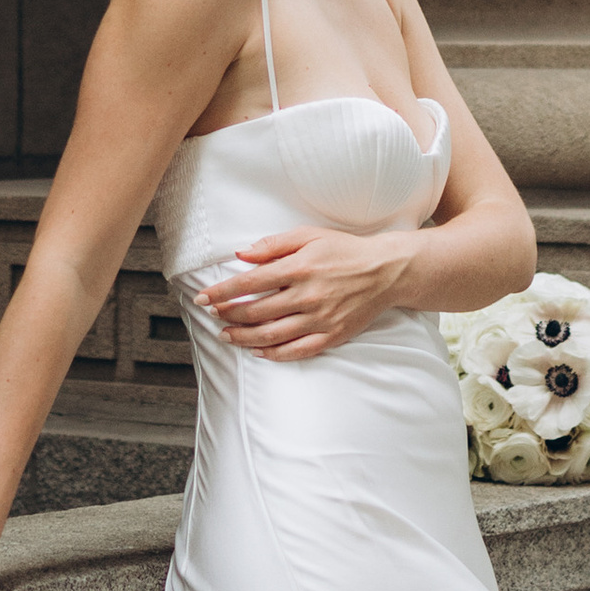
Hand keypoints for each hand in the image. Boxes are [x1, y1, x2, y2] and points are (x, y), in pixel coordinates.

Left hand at [205, 226, 417, 360]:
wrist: (386, 271)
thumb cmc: (344, 250)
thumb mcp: (309, 236)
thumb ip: (274, 245)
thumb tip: (241, 254)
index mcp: (299, 268)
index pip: (250, 282)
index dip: (222, 292)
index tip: (204, 297)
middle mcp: (308, 295)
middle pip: (256, 311)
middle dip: (228, 315)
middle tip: (213, 315)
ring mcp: (320, 319)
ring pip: (271, 335)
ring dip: (243, 337)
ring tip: (226, 336)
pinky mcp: (332, 336)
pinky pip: (296, 351)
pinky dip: (273, 354)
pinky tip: (257, 351)